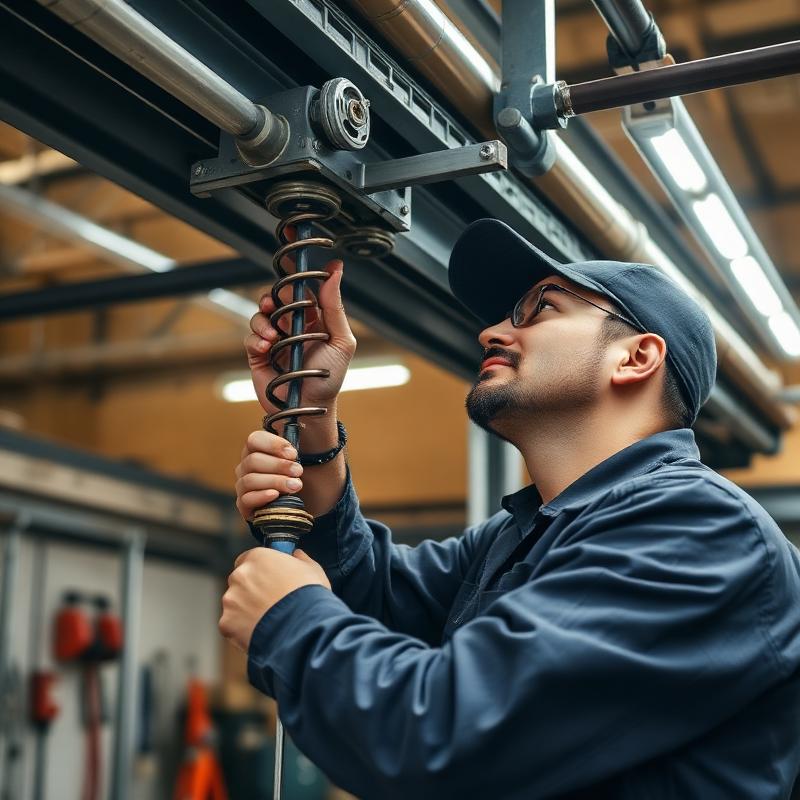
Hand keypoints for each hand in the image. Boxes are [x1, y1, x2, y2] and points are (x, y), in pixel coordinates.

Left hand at [219, 548, 330, 651]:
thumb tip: (296, 555)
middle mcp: (240, 575)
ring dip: (246, 609)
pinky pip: (233, 625)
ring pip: (235, 603)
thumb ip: (300, 559)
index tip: (268, 578)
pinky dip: (243, 629)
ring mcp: (231, 600)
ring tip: (269, 619)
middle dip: (251, 590)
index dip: (259, 570)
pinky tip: (262, 631)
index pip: (249, 559)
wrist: (304, 629)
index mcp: (258, 558)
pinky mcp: (227, 624)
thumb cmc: (309, 597)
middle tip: (270, 601)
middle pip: (240, 581)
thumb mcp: (312, 570)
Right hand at [234, 430, 304, 520]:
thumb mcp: (298, 453)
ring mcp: (243, 485)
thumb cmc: (295, 473)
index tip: (294, 453)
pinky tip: (276, 496)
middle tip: (299, 471)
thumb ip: (297, 433)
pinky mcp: (244, 505)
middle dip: (279, 466)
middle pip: (254, 461)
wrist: (297, 500)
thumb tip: (311, 402)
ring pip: (251, 479)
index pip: (254, 439)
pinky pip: (246, 499)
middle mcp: (245, 465)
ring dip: (276, 482)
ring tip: (296, 486)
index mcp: (256, 449)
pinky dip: (262, 496)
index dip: (274, 445)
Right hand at [245, 227, 356, 414]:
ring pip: (260, 314)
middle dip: (276, 296)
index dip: (296, 261)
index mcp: (315, 316)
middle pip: (277, 294)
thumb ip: (334, 306)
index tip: (292, 236)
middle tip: (279, 304)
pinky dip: (257, 339)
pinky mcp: (258, 354)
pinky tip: (267, 348)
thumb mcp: (341, 340)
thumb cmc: (330, 378)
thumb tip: (335, 270)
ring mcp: (274, 338)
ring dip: (265, 321)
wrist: (310, 409)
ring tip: (275, 337)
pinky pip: (250, 336)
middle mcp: (293, 324)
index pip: (303, 283)